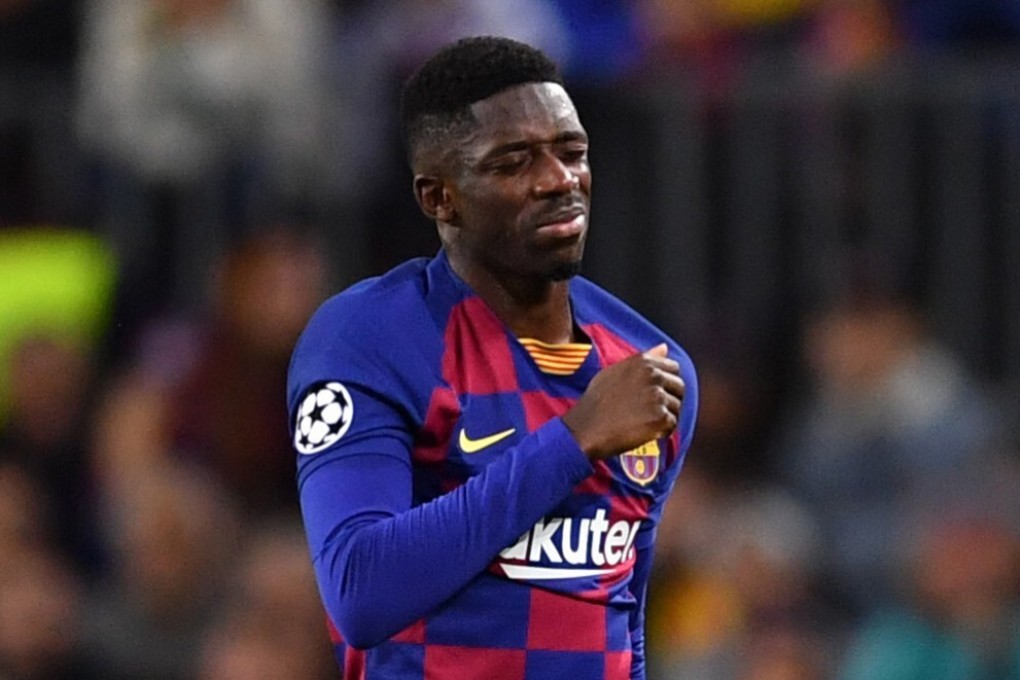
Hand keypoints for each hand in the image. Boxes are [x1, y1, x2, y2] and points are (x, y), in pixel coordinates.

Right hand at [562, 344, 684, 459]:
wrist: (587, 428)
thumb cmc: (597, 401)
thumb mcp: (614, 371)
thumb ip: (642, 360)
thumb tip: (664, 347)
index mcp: (643, 362)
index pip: (673, 368)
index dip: (665, 383)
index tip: (653, 394)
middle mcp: (653, 376)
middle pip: (679, 387)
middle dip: (668, 400)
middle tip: (648, 411)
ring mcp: (658, 396)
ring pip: (676, 407)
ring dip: (664, 417)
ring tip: (642, 421)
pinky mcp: (660, 417)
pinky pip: (672, 424)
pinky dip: (660, 431)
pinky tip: (643, 431)